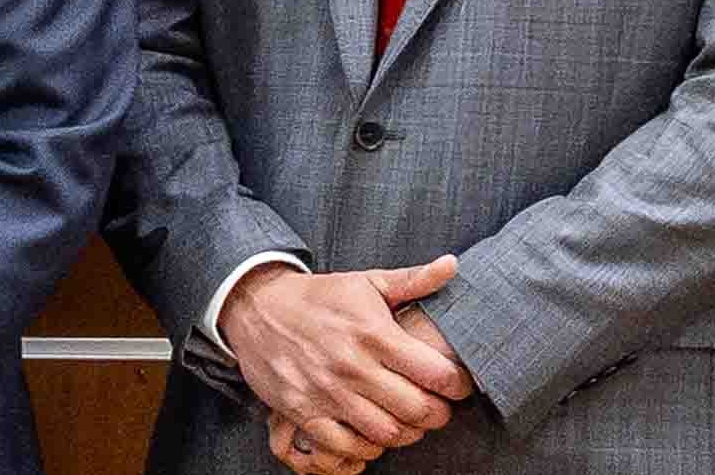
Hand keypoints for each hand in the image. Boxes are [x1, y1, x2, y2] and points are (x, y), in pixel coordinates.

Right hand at [226, 257, 471, 466]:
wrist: (257, 308)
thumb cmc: (319, 297)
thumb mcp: (367, 282)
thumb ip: (413, 279)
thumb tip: (452, 265)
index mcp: (374, 333)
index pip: (436, 373)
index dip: (458, 385)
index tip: (458, 385)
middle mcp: (352, 365)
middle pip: (416, 409)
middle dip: (438, 414)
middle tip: (438, 408)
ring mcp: (327, 392)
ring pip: (386, 433)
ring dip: (406, 433)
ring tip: (409, 422)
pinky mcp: (303, 411)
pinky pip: (346, 446)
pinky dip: (367, 448)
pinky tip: (373, 434)